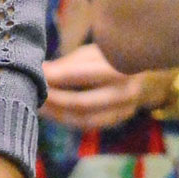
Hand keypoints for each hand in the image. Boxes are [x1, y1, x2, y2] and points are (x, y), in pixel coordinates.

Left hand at [42, 43, 171, 129]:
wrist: (148, 75)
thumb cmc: (113, 56)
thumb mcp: (93, 52)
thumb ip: (69, 64)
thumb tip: (40, 71)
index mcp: (121, 67)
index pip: (84, 75)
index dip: (57, 75)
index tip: (36, 72)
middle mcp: (126, 93)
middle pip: (83, 103)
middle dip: (54, 100)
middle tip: (30, 93)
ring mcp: (124, 111)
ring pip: (84, 120)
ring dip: (57, 115)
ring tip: (35, 105)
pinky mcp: (117, 122)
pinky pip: (87, 125)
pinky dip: (65, 120)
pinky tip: (49, 113)